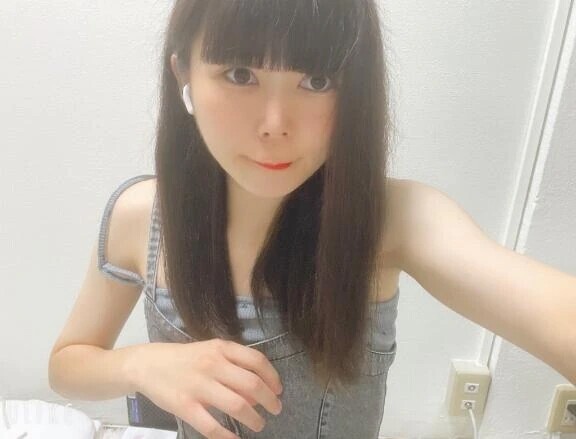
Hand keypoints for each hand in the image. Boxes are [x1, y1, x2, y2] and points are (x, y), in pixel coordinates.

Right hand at [134, 338, 283, 438]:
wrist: (146, 364)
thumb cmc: (184, 359)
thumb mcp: (210, 352)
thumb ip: (233, 365)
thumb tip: (258, 391)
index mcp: (221, 348)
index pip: (257, 361)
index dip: (273, 377)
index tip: (278, 390)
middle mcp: (212, 365)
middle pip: (251, 385)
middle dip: (269, 401)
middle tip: (275, 410)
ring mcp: (198, 386)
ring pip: (237, 405)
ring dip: (253, 418)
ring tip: (259, 424)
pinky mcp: (184, 406)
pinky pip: (211, 426)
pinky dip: (227, 436)